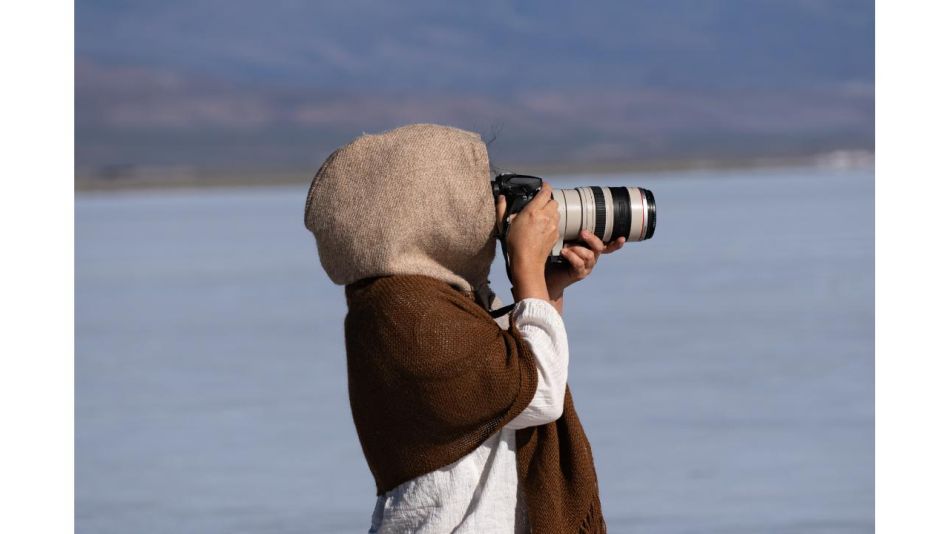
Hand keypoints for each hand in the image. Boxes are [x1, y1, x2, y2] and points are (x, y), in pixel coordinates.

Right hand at [496, 183, 559, 299]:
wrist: (527, 261)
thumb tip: (501, 198)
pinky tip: (543, 228)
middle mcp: (545, 216)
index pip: (545, 192)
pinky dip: (552, 222)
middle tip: (539, 205)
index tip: (543, 186)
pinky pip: (557, 223)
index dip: (545, 187)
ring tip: (541, 217)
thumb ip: (502, 208)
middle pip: (553, 201)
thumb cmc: (515, 244)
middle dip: (548, 201)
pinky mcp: (556, 234)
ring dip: (551, 212)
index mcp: (533, 211)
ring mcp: (553, 225)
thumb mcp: (504, 224)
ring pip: (557, 212)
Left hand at [545, 230, 624, 296]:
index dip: (615, 243)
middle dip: (592, 239)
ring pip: (589, 255)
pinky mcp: (579, 274)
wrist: (547, 275)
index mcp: (591, 249)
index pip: (607, 246)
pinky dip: (571, 256)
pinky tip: (563, 252)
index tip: (622, 238)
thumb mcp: (564, 242)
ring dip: (576, 248)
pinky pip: (579, 263)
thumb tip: (569, 218)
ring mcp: (587, 267)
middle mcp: (592, 258)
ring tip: (565, 247)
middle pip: (599, 247)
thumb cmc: (555, 255)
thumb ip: (570, 233)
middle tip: (582, 232)